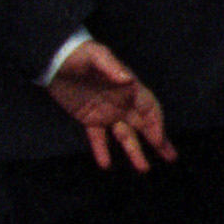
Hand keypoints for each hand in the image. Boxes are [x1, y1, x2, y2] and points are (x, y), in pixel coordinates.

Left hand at [48, 39, 173, 169]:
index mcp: (128, 88)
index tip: (158, 140)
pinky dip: (101, 150)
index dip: (156, 124)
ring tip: (143, 168)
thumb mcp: (96, 55)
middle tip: (170, 157)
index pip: (148, 109)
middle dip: (157, 141)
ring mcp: (106, 112)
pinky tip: (105, 164)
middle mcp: (122, 103)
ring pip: (124, 135)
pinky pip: (98, 138)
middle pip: (144, 125)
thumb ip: (112, 67)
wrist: (53, 59)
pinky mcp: (89, 118)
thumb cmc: (79, 54)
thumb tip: (128, 79)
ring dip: (134, 151)